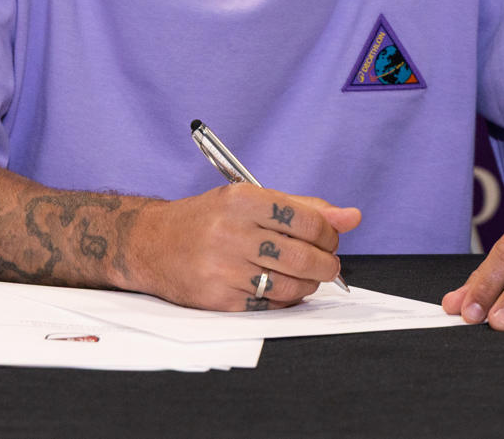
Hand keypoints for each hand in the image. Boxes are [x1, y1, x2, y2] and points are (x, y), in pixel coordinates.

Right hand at [135, 184, 360, 310]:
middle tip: (327, 266)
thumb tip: (352, 217)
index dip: (329, 234)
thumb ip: (303, 208)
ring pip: (291, 285)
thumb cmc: (207, 219)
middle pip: (304, 256)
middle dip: (326, 265)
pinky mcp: (217, 298)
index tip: (329, 240)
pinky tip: (276, 288)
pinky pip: (268, 304)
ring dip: (308, 285)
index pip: (309, 220)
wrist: (150, 242)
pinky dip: (283, 299)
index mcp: (243, 199)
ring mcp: (223, 267)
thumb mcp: (249, 200)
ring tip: (303, 277)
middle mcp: (231, 231)